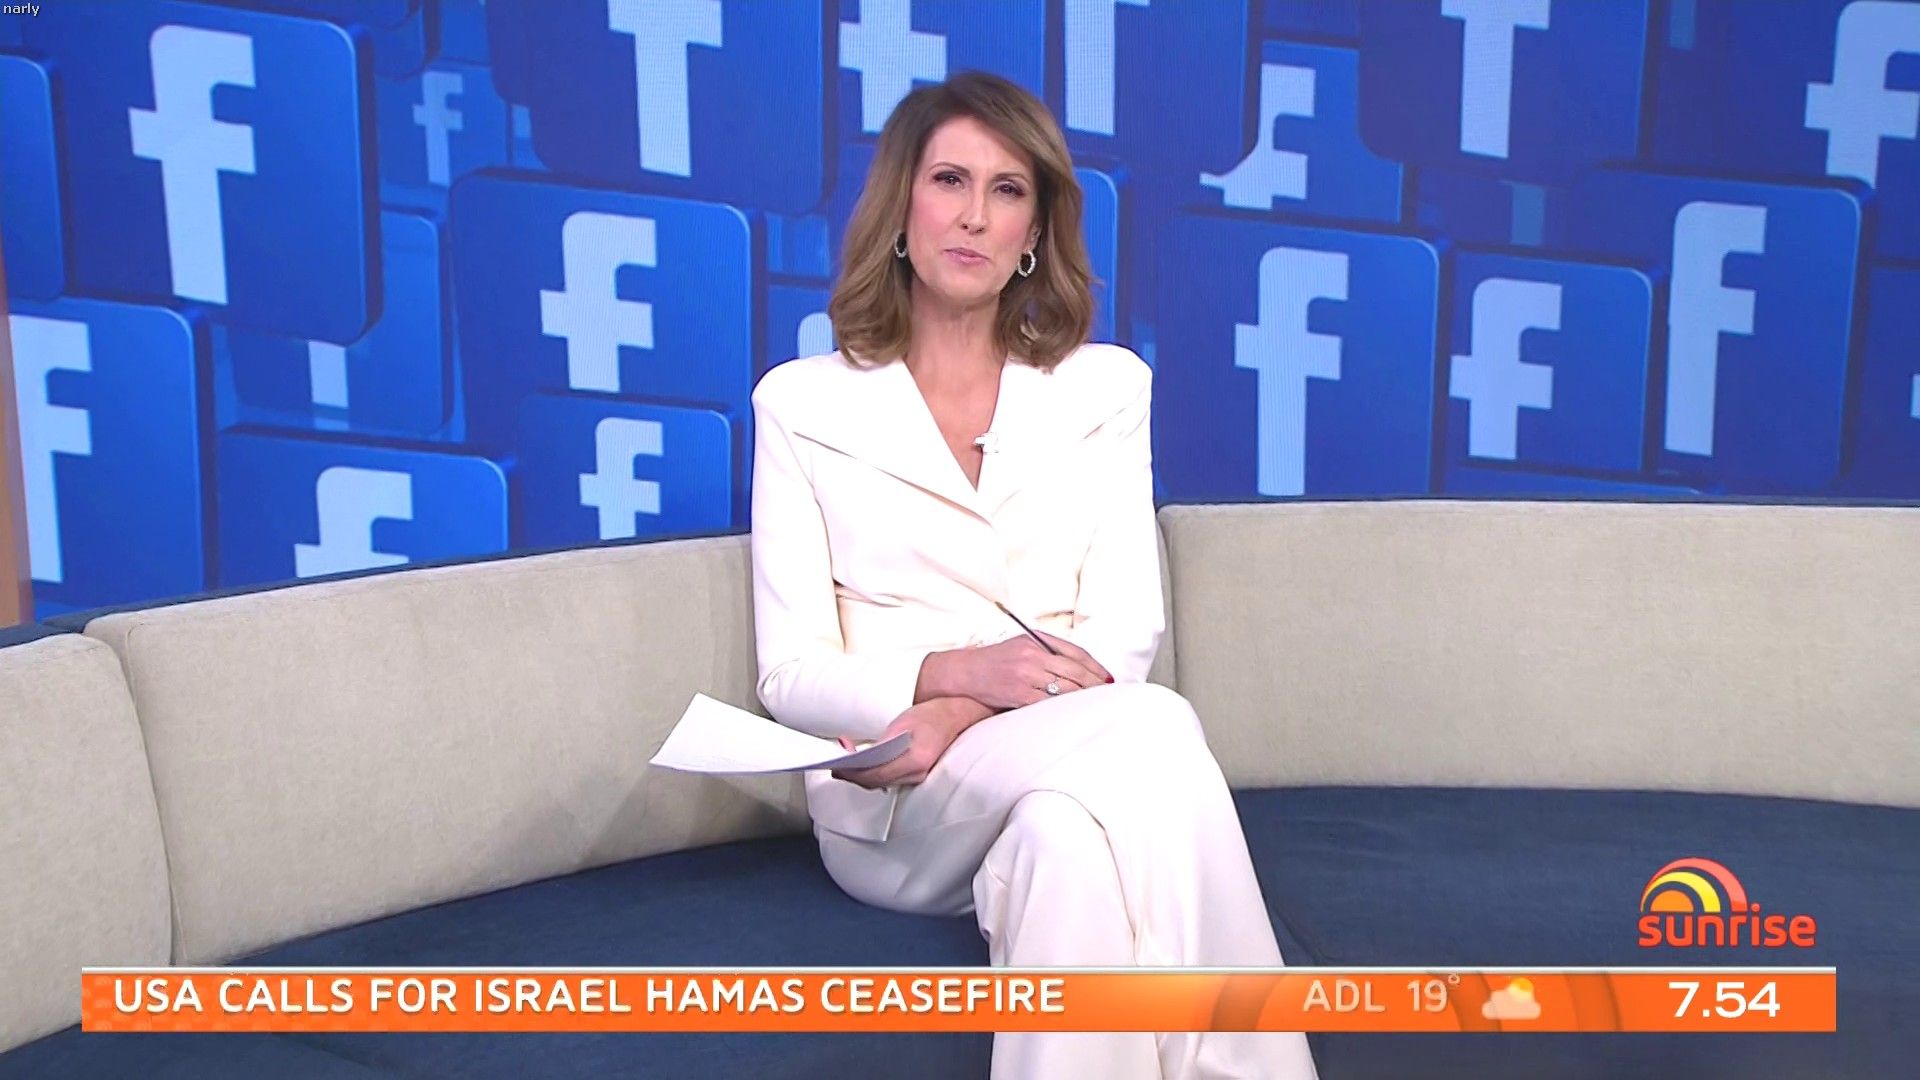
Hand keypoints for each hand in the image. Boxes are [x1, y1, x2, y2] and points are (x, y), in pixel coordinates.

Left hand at [832, 699, 984, 789]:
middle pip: (876, 782)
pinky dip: (875, 773)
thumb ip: (884, 741)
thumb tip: (860, 757)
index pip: (875, 776)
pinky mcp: (918, 773)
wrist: (959, 714)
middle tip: (836, 766)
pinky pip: (891, 778)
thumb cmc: (932, 714)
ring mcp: (919, 776)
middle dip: (854, 775)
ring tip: (847, 764)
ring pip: (883, 782)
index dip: (853, 774)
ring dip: (863, 775)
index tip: (836, 768)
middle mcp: (918, 773)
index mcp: (915, 760)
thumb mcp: (904, 722)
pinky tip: (866, 764)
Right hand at [925, 631, 1111, 710]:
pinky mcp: (1018, 693)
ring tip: (1095, 706)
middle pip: (1074, 671)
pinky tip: (1072, 713)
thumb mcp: (1020, 646)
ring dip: (1083, 698)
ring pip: (1064, 688)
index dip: (1094, 667)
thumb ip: (1046, 651)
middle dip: (1094, 684)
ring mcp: (1025, 674)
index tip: (1107, 678)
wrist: (962, 673)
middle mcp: (1032, 655)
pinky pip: (1048, 703)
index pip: (1075, 653)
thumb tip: (1078, 668)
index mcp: (1035, 640)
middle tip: (1109, 694)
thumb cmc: (993, 662)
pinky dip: (1063, 709)